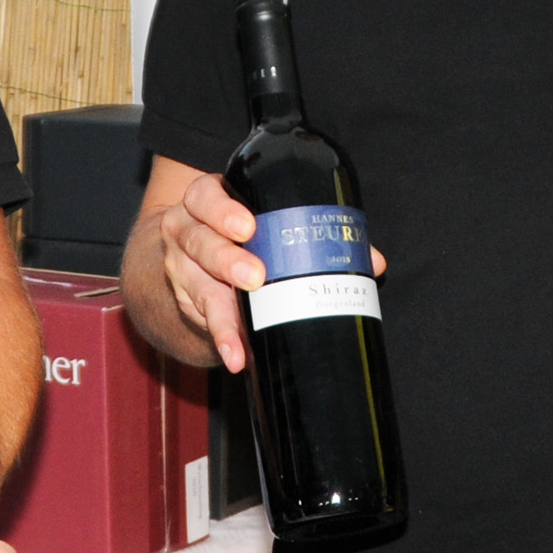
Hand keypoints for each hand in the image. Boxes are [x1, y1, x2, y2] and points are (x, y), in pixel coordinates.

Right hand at [153, 175, 386, 372]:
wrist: (193, 260)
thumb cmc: (238, 235)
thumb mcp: (263, 224)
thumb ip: (313, 237)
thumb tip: (372, 261)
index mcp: (207, 200)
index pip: (205, 196)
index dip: (222, 210)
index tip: (248, 227)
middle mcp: (186, 229)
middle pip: (198, 239)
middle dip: (226, 258)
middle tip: (256, 275)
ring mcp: (181, 265)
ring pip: (195, 280)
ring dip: (222, 308)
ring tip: (241, 326)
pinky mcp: (187, 299)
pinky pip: (203, 318)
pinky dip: (222, 338)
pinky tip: (236, 355)